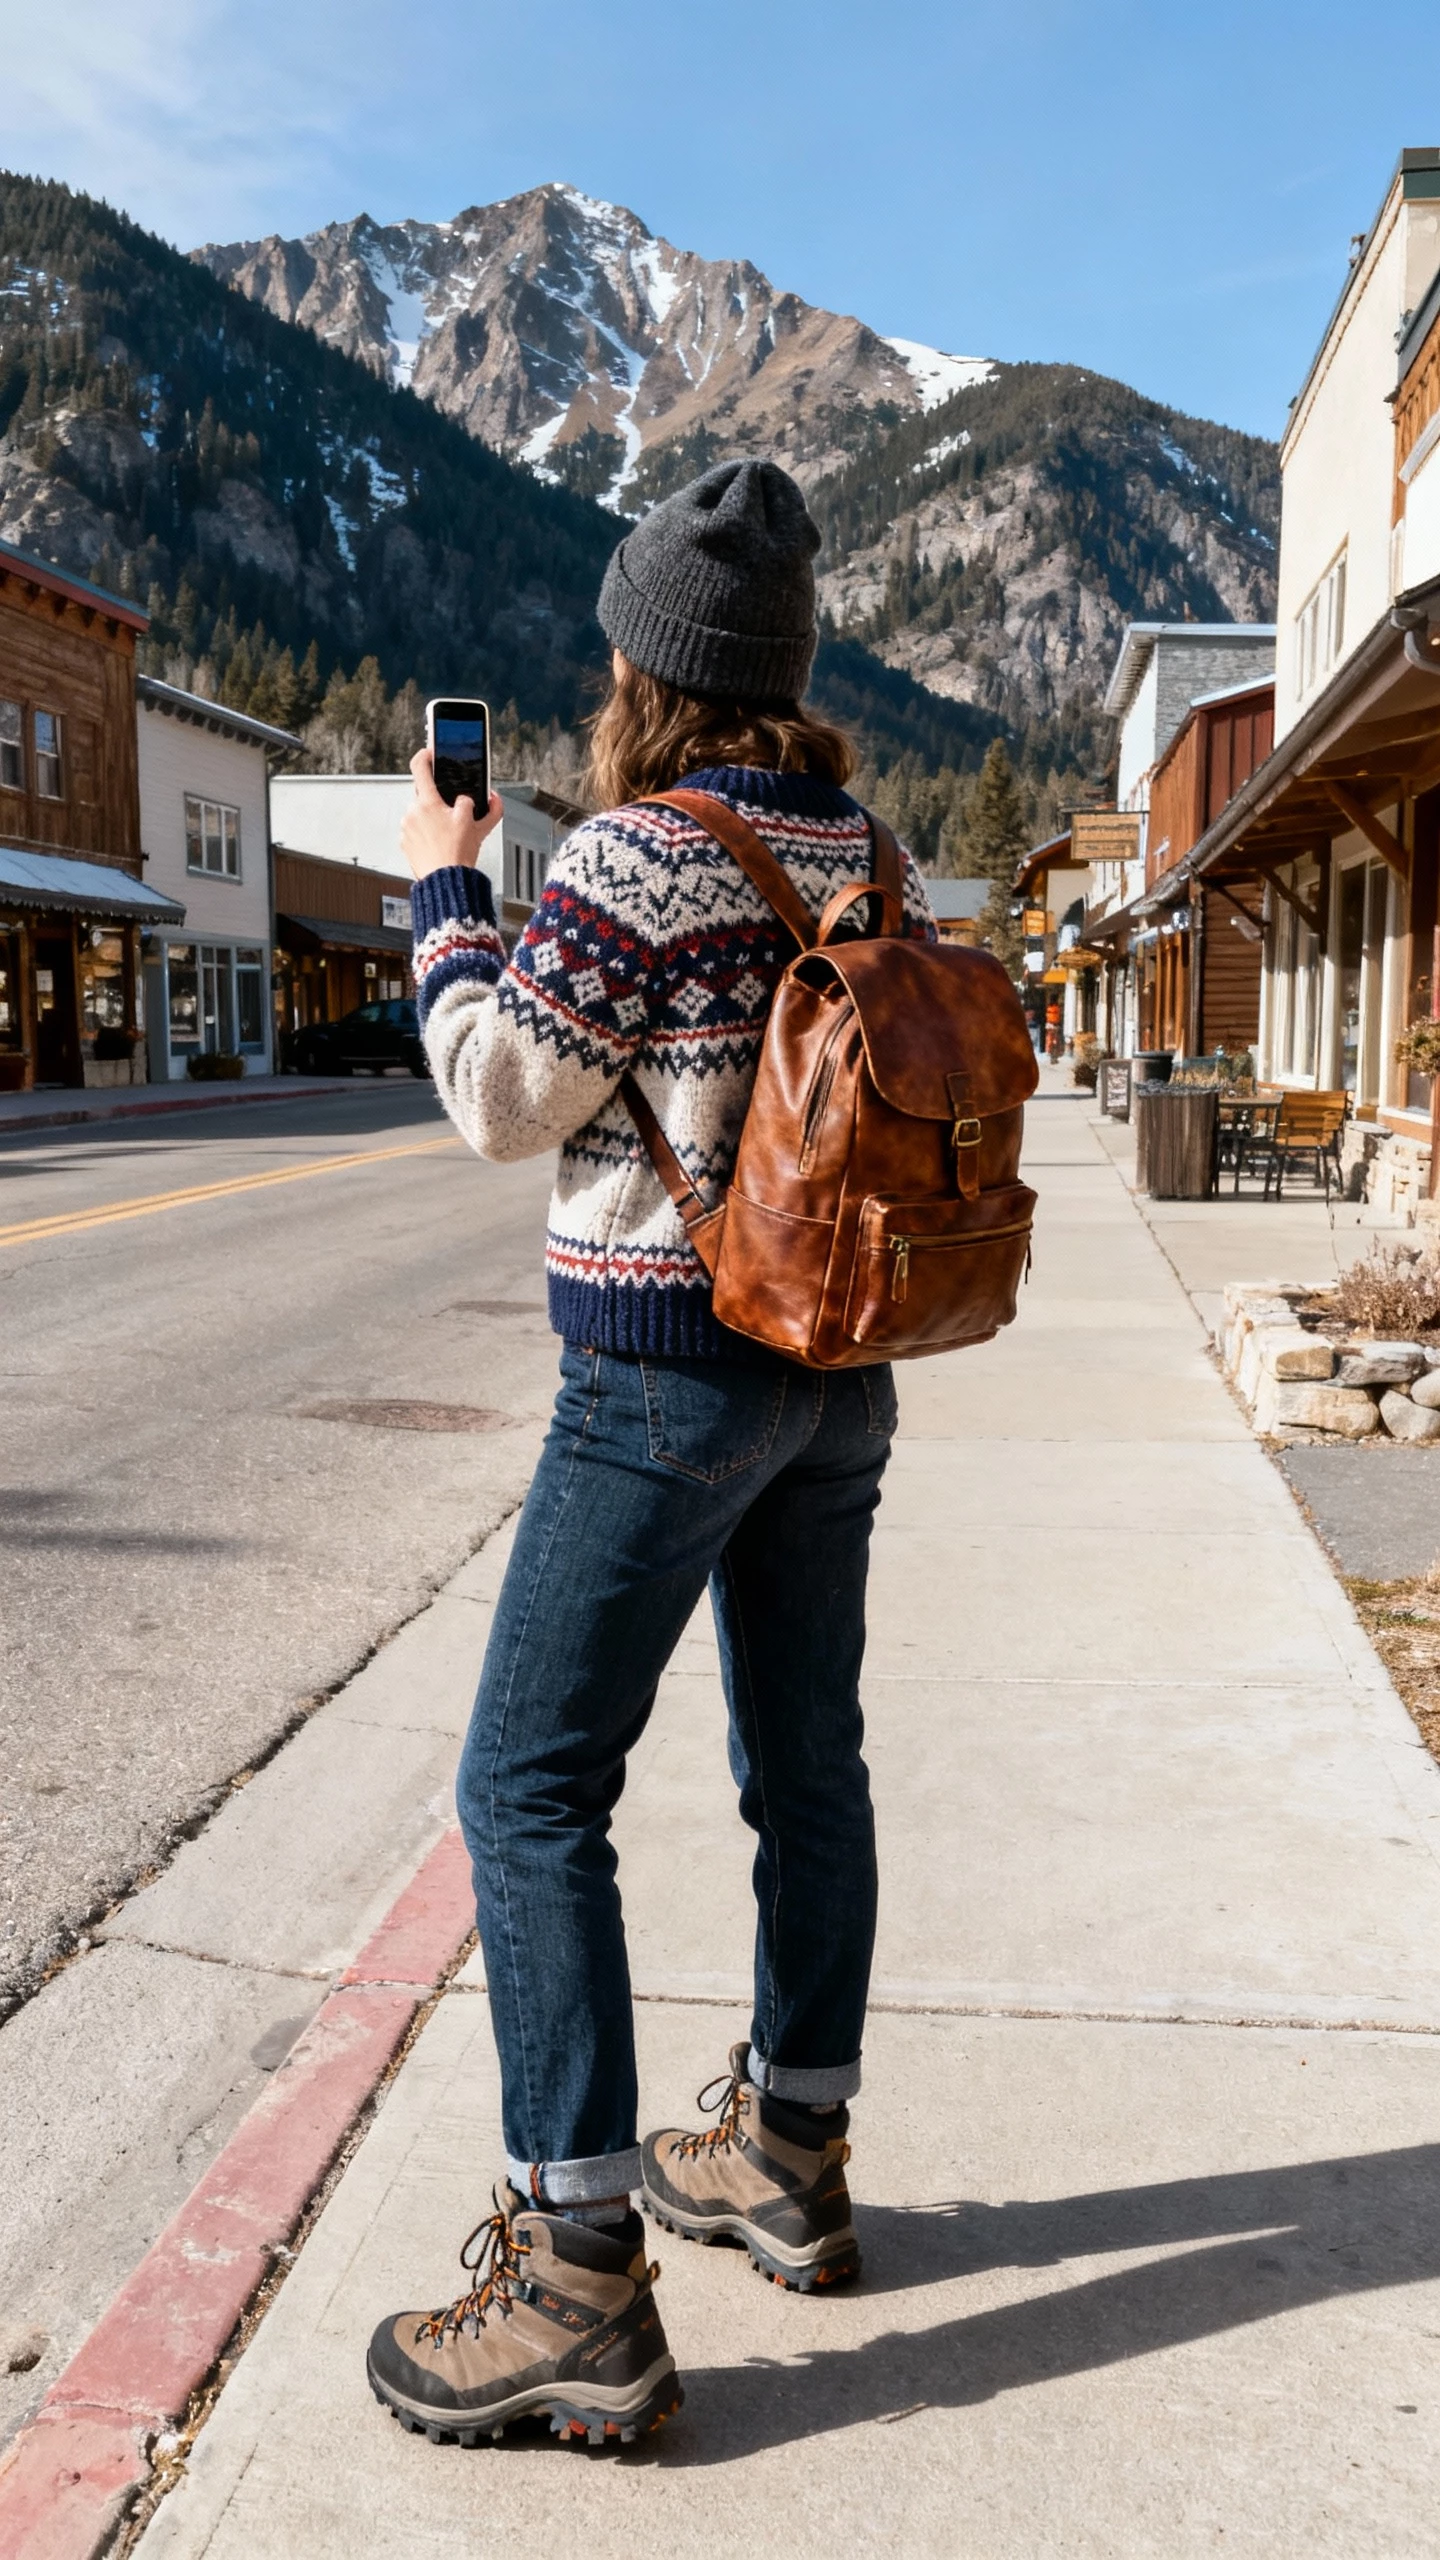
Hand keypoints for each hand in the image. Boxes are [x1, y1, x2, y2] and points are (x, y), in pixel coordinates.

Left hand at [402, 750, 502, 879]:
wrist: (444, 882)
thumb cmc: (456, 855)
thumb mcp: (476, 825)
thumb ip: (487, 807)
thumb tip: (491, 799)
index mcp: (427, 802)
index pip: (420, 766)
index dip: (426, 755)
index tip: (431, 752)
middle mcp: (412, 812)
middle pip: (425, 795)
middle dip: (439, 801)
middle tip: (453, 815)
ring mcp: (407, 828)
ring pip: (422, 815)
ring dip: (434, 820)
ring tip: (448, 836)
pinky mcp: (405, 843)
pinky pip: (417, 831)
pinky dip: (428, 835)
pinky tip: (439, 845)